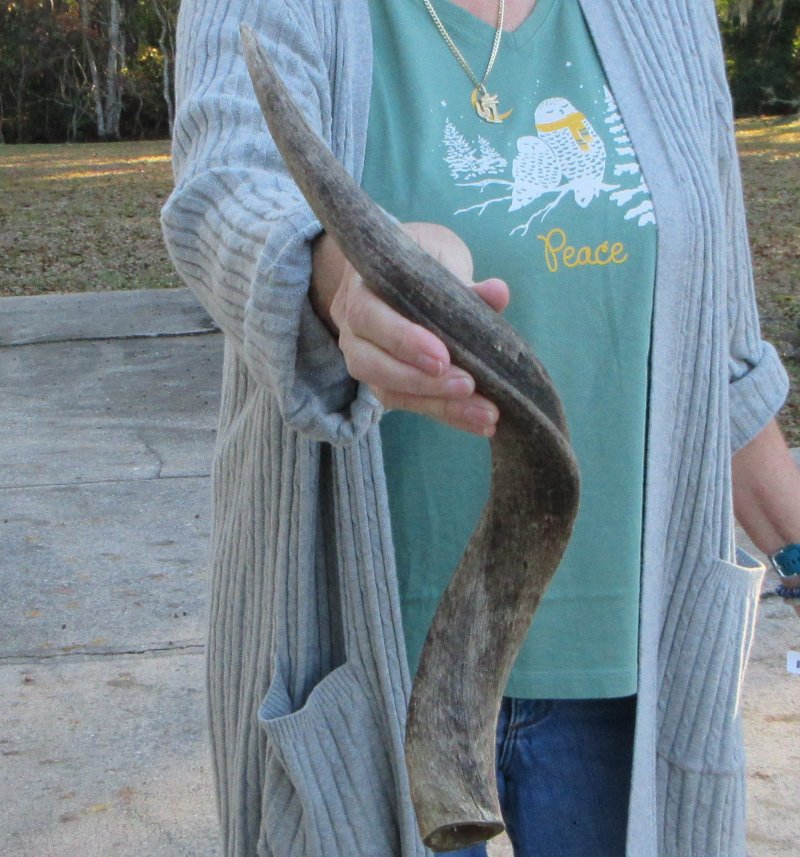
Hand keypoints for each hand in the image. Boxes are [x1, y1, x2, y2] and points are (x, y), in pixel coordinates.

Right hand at [311, 222, 509, 435]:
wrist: (396, 269)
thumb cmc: (418, 257)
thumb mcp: (440, 254)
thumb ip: (463, 279)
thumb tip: (497, 294)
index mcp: (361, 287)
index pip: (369, 317)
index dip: (402, 340)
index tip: (443, 357)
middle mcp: (353, 327)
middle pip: (370, 362)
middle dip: (419, 380)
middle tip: (468, 386)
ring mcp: (365, 357)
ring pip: (386, 390)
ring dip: (438, 405)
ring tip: (484, 414)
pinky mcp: (385, 381)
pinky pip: (407, 403)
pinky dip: (445, 413)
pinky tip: (479, 420)